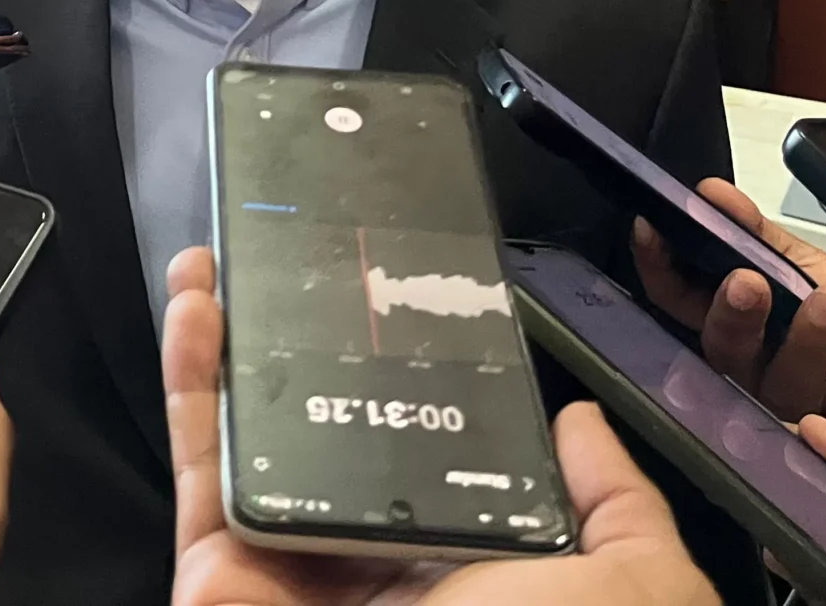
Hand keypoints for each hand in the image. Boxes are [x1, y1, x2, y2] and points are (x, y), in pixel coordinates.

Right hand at [164, 246, 718, 605]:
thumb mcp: (636, 584)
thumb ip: (619, 505)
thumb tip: (579, 423)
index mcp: (461, 558)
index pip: (419, 438)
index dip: (393, 359)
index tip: (379, 283)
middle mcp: (370, 553)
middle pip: (318, 422)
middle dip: (294, 337)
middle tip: (282, 254)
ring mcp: (289, 564)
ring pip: (247, 434)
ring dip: (226, 341)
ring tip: (221, 256)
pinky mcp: (221, 574)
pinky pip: (202, 470)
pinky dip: (189, 386)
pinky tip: (196, 308)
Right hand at [633, 177, 825, 437]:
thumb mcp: (800, 265)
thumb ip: (756, 234)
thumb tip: (713, 193)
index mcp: (730, 326)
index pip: (677, 299)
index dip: (659, 266)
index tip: (654, 230)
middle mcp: (750, 374)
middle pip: (725, 350)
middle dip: (734, 315)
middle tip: (749, 283)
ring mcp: (797, 414)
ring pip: (787, 385)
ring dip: (807, 342)